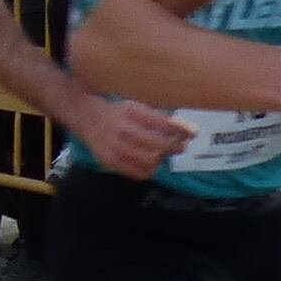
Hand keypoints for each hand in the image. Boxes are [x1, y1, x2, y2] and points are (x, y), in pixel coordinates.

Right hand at [68, 90, 187, 179]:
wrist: (87, 118)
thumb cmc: (117, 112)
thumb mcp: (137, 107)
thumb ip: (158, 118)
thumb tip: (185, 129)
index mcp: (132, 113)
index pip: (163, 123)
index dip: (181, 130)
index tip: (193, 133)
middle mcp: (124, 131)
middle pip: (159, 145)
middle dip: (175, 147)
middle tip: (182, 146)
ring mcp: (117, 148)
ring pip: (150, 161)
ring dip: (162, 159)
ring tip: (164, 154)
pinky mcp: (112, 162)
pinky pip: (138, 172)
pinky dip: (149, 169)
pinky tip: (151, 163)